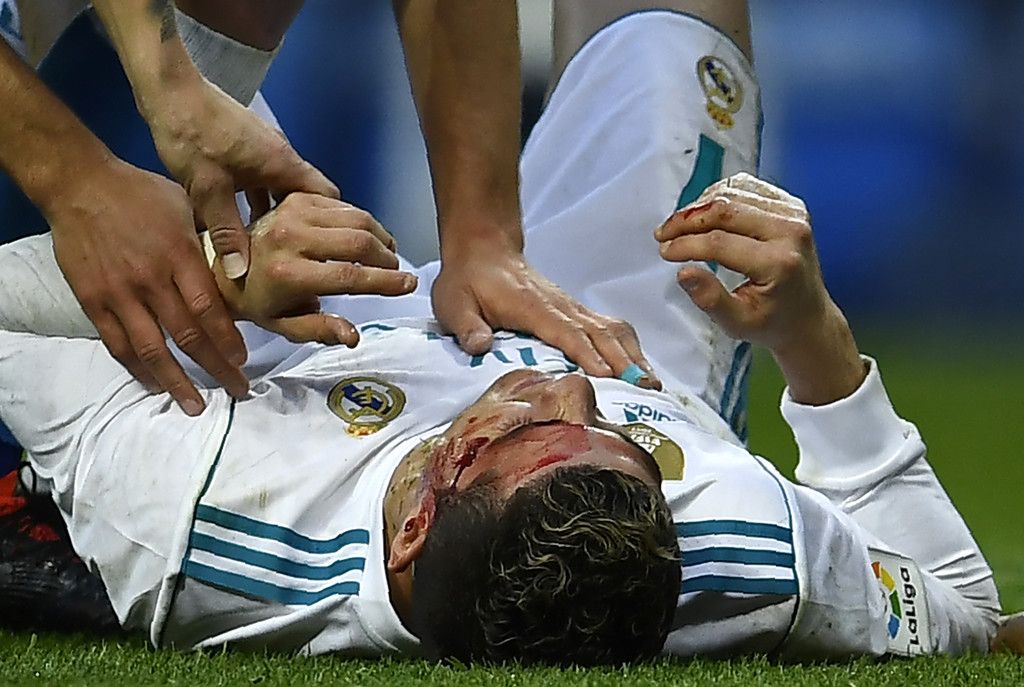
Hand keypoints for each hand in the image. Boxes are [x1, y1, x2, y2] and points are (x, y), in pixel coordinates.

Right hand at [50, 161, 247, 415]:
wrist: (80, 185)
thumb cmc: (141, 193)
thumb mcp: (187, 207)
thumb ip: (211, 242)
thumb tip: (243, 267)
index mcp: (179, 255)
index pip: (209, 309)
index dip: (228, 341)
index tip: (243, 361)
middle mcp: (151, 279)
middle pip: (188, 336)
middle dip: (216, 368)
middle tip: (237, 391)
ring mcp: (119, 293)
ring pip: (151, 349)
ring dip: (176, 382)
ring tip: (195, 406)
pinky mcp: (92, 300)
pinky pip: (117, 344)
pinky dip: (137, 369)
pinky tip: (154, 385)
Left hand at [145, 77, 339, 278]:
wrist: (168, 88)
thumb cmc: (191, 132)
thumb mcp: (208, 190)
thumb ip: (226, 233)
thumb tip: (240, 274)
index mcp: (283, 164)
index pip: (329, 198)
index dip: (332, 226)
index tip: (323, 251)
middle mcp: (281, 156)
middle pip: (307, 197)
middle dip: (302, 228)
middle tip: (293, 258)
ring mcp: (263, 150)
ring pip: (282, 191)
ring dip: (277, 217)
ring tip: (268, 248)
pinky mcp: (245, 148)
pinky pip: (263, 181)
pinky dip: (258, 203)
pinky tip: (241, 223)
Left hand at [214, 194, 416, 343]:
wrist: (219, 262)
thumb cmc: (256, 300)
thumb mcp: (282, 325)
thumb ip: (319, 330)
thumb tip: (354, 336)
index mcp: (287, 273)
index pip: (349, 275)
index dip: (385, 281)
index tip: (409, 284)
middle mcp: (291, 237)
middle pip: (358, 242)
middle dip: (387, 257)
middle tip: (397, 271)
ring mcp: (293, 212)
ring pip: (356, 218)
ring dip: (379, 236)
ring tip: (386, 254)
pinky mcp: (296, 198)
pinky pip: (342, 205)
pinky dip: (361, 220)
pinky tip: (365, 235)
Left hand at [432, 240, 659, 388]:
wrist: (483, 250)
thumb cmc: (467, 280)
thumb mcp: (453, 302)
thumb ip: (466, 325)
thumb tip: (479, 346)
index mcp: (532, 307)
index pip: (567, 332)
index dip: (588, 354)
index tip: (608, 377)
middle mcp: (560, 305)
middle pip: (601, 333)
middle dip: (625, 361)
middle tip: (648, 391)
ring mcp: (571, 307)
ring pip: (612, 329)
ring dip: (633, 355)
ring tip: (652, 385)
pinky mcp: (575, 310)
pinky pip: (609, 327)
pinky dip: (628, 348)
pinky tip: (639, 369)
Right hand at [655, 173, 863, 402]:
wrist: (808, 317)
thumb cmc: (772, 323)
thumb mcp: (737, 324)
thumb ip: (710, 299)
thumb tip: (683, 272)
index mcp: (779, 263)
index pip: (721, 243)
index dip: (686, 244)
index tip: (664, 252)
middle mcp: (791, 231)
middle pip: (725, 210)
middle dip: (686, 220)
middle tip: (663, 234)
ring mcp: (794, 214)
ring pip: (733, 193)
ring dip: (698, 207)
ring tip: (679, 226)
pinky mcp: (791, 205)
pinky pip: (746, 188)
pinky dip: (719, 196)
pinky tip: (704, 214)